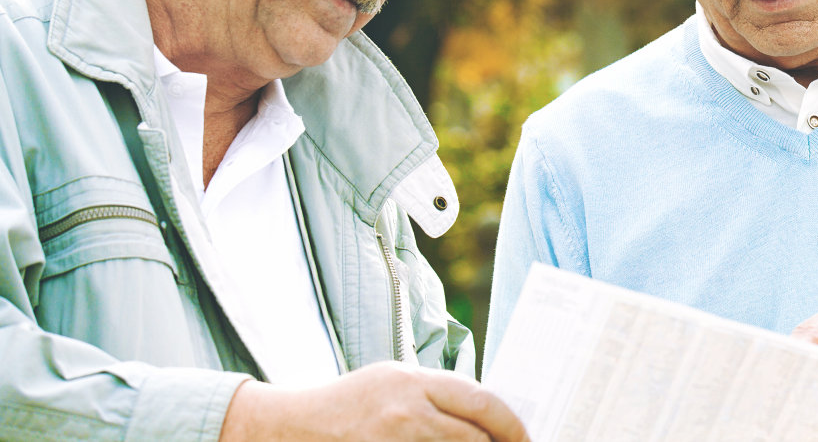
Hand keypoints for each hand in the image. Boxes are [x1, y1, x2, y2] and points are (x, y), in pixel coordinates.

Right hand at [221, 361, 527, 441]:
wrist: (292, 425)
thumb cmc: (352, 401)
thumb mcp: (395, 381)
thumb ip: (436, 394)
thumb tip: (486, 413)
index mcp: (414, 382)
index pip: (481, 402)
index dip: (511, 424)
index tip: (525, 437)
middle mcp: (405, 411)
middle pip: (472, 436)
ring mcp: (390, 441)